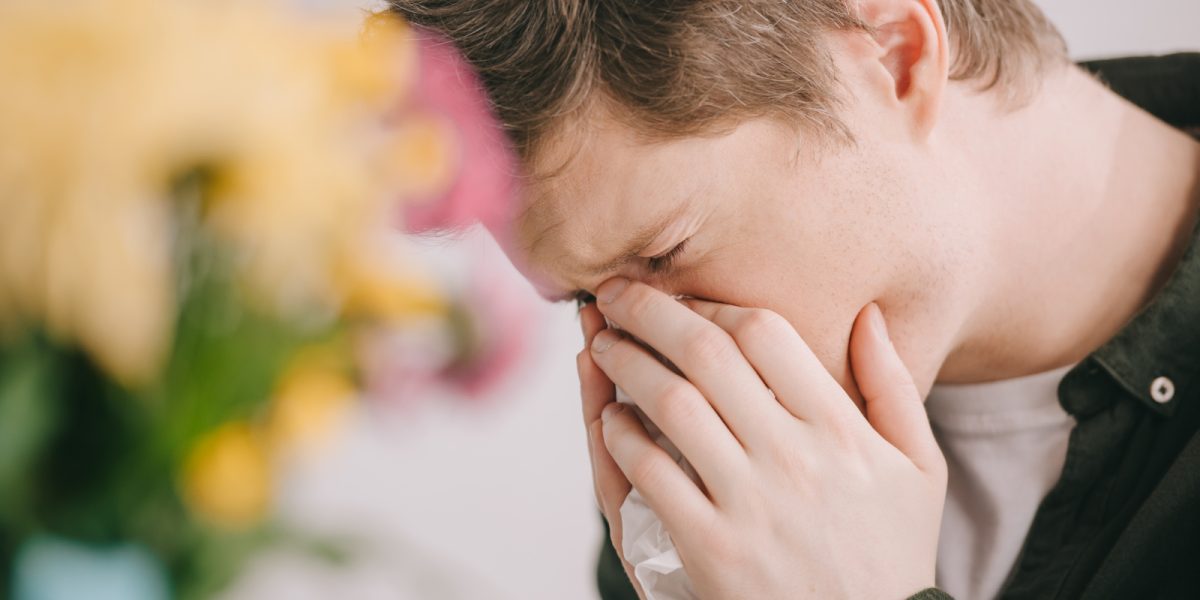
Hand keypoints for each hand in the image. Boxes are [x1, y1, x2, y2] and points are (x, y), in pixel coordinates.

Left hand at [582, 278, 946, 598]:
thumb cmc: (892, 552)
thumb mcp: (920, 468)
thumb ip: (892, 386)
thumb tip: (866, 312)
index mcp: (841, 428)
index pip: (764, 333)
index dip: (713, 303)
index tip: (683, 297)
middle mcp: (794, 456)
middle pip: (706, 355)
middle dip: (649, 312)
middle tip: (615, 295)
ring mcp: (750, 503)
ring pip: (670, 404)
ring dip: (625, 362)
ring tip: (601, 345)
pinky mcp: (711, 547)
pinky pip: (649, 472)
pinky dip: (619, 435)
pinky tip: (610, 418)